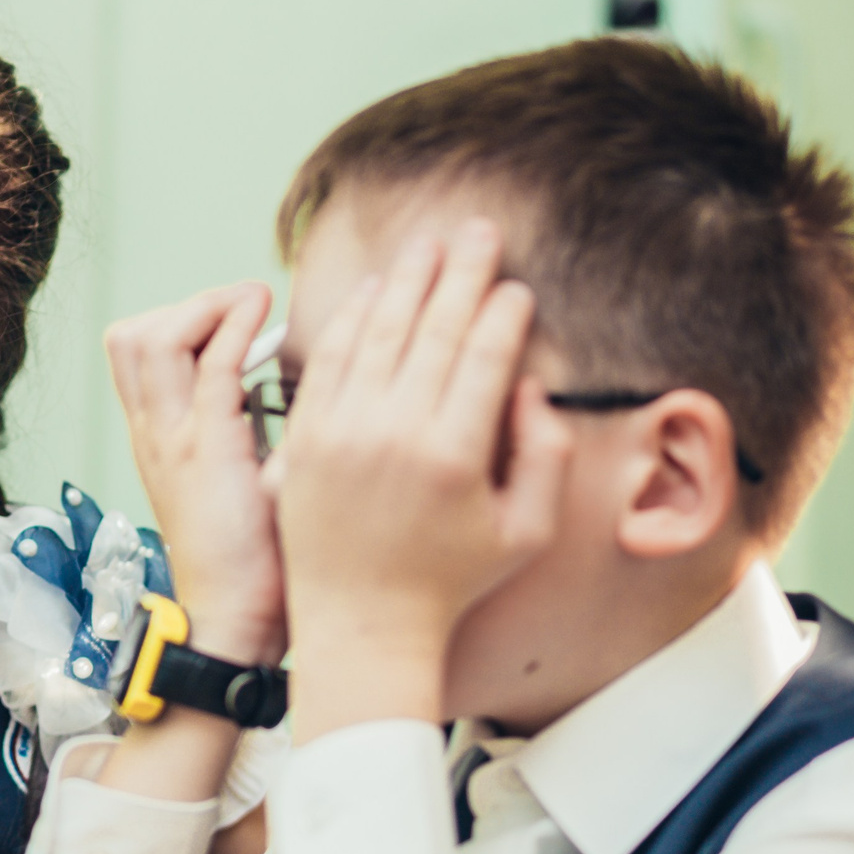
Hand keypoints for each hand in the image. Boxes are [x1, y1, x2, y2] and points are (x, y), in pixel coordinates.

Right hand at [105, 283, 285, 666]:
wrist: (239, 619)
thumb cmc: (257, 559)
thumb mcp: (245, 482)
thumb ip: (252, 435)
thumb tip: (303, 391)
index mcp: (158, 441)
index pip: (134, 355)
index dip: (180, 321)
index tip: (236, 325)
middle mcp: (153, 434)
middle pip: (130, 337)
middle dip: (188, 305)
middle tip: (242, 313)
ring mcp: (173, 440)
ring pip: (153, 338)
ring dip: (206, 306)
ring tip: (251, 304)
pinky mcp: (208, 449)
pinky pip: (208, 365)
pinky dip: (232, 324)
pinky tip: (263, 310)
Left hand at [271, 220, 570, 728]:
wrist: (360, 623)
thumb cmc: (451, 580)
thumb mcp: (527, 531)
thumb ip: (547, 456)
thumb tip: (529, 387)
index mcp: (455, 455)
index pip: (484, 356)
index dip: (503, 313)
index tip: (516, 286)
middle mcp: (395, 433)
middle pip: (433, 330)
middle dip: (460, 273)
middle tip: (477, 230)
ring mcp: (343, 431)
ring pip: (379, 333)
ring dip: (406, 282)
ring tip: (428, 245)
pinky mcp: (306, 436)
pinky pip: (331, 359)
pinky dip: (353, 319)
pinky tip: (375, 290)